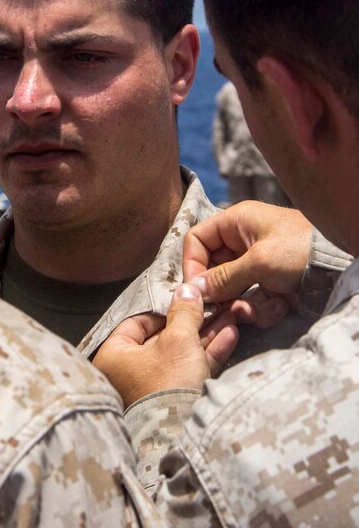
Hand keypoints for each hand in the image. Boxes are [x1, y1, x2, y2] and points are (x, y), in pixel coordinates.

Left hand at [93, 284, 238, 408]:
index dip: (165, 310)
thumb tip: (187, 289)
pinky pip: (190, 371)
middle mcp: (127, 374)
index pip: (137, 323)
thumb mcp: (178, 339)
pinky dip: (208, 355)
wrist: (181, 437)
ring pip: (181, 354)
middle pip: (163, 338)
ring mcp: (151, 390)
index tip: (186, 301)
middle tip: (214, 306)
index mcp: (114, 357)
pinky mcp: (173, 402)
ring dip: (206, 335)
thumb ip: (184, 311)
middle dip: (193, 322)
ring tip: (229, 316)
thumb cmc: (168, 384)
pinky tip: (229, 335)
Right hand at [183, 201, 312, 327]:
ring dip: (244, 305)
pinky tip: (281, 306)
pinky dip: (264, 309)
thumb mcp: (258, 262)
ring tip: (258, 311)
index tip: (195, 290)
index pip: (197, 240)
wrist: (342, 267)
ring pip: (234, 291)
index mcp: (236, 222)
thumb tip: (192, 291)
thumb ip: (223, 278)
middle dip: (221, 293)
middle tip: (224, 311)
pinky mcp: (273, 285)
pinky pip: (254, 300)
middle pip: (214, 270)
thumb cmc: (299, 251)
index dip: (192, 264)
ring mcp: (259, 264)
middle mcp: (243, 242)